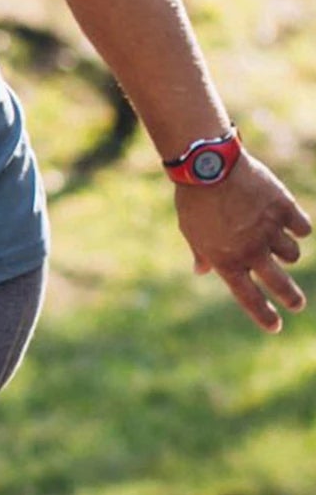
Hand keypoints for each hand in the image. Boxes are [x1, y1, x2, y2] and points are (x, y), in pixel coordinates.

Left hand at [175, 153, 309, 330]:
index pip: (248, 296)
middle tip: (297, 305)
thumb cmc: (195, 201)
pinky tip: (290, 221)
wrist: (209, 168)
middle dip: (291, 298)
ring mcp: (270, 231)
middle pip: (279, 283)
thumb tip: (202, 270)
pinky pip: (302, 228)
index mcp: (226, 261)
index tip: (275, 327)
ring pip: (292, 253)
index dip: (263, 314)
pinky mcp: (285, 209)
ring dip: (287, 251)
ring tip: (275, 240)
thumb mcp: (192, 231)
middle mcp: (251, 251)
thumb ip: (203, 254)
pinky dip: (298, 227)